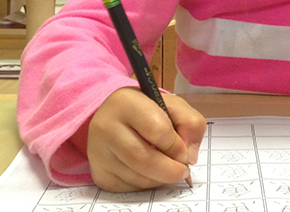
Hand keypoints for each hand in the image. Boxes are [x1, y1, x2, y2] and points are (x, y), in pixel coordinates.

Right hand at [85, 88, 206, 191]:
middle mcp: (105, 125)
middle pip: (143, 159)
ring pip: (138, 178)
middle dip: (171, 170)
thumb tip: (189, 157)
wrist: (116, 118)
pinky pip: (130, 188)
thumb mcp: (173, 105)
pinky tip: (149, 171)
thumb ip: (190, 123)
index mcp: (125, 102)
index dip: (176, 145)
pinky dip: (147, 184)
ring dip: (160, 178)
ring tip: (166, 166)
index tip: (183, 150)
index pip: (157, 129)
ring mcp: (99, 151)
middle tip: (183, 170)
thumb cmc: (148, 111)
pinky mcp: (100, 173)